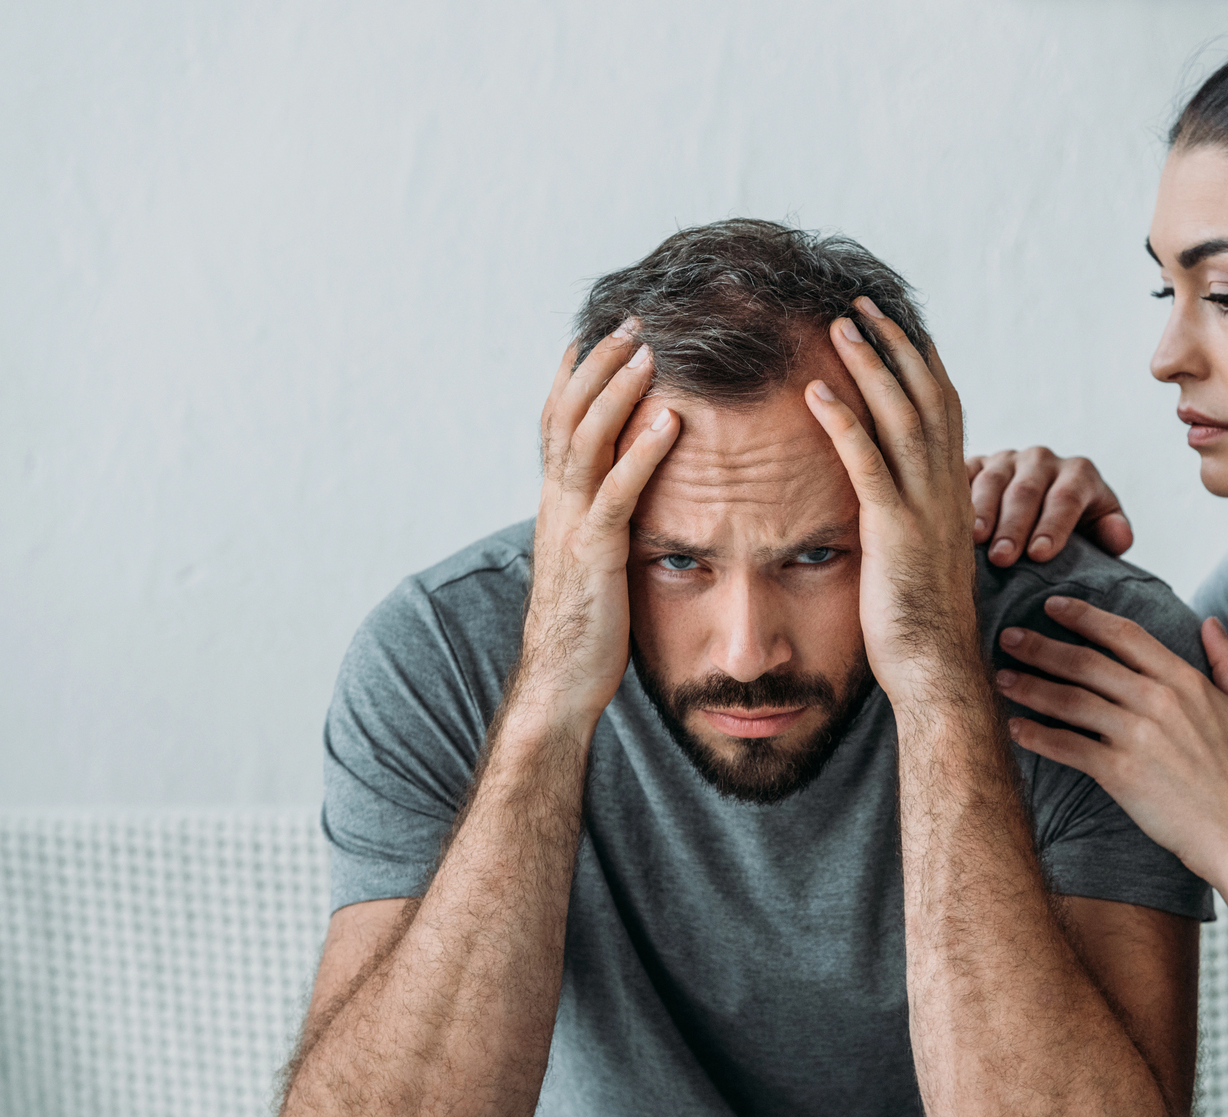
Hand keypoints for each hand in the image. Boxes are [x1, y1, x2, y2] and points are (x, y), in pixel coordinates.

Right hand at [514, 322, 680, 728]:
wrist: (558, 685)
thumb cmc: (585, 630)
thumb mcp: (591, 562)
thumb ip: (602, 524)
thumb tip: (624, 500)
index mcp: (556, 503)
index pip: (558, 423)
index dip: (575, 376)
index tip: (598, 332)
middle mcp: (557, 504)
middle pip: (569, 414)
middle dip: (599, 364)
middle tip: (631, 320)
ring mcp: (572, 526)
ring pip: (587, 441)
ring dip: (618, 390)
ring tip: (648, 349)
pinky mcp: (595, 554)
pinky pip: (618, 492)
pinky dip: (643, 453)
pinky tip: (672, 422)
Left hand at [804, 298, 981, 709]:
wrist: (937, 669)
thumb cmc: (919, 623)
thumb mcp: (917, 555)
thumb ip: (906, 516)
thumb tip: (882, 499)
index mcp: (953, 491)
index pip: (942, 406)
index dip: (919, 360)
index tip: (892, 323)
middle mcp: (946, 489)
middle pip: (925, 394)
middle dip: (893, 344)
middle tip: (860, 303)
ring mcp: (924, 507)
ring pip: (901, 416)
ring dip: (869, 365)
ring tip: (839, 324)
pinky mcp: (894, 531)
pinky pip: (868, 463)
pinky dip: (843, 423)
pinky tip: (816, 392)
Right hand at [966, 448, 1133, 566]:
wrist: (1043, 508)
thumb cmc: (1076, 528)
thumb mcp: (1101, 528)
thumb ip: (1113, 534)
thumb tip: (1117, 537)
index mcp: (1078, 473)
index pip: (1066, 497)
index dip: (1054, 525)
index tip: (1040, 555)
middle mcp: (1041, 460)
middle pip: (1025, 491)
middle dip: (1014, 526)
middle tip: (1003, 559)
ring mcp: (1005, 459)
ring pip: (992, 481)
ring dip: (982, 512)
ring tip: (975, 541)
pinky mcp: (975, 464)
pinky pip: (962, 474)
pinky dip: (954, 495)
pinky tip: (947, 518)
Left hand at [993, 599, 1227, 878]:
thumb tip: (1210, 621)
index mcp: (1185, 681)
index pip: (1125, 635)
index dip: (1084, 616)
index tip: (1053, 606)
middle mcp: (1157, 701)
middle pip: (1086, 662)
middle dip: (1041, 646)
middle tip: (1008, 637)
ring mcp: (1136, 736)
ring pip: (1070, 700)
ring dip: (1030, 686)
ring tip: (1001, 679)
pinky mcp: (1120, 773)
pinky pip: (1068, 747)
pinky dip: (1037, 736)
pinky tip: (1014, 729)